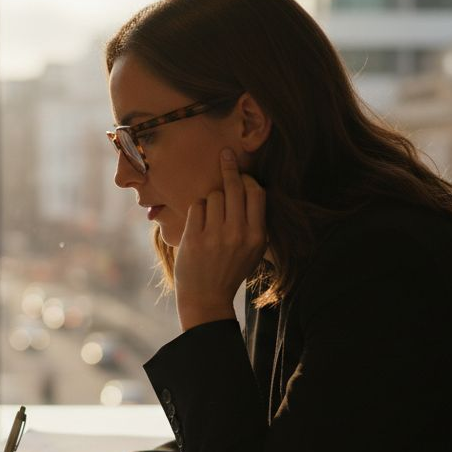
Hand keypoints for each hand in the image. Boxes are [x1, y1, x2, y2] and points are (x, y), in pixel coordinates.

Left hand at [173, 149, 267, 329]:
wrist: (207, 297)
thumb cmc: (231, 270)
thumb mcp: (254, 250)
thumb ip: (255, 222)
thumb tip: (252, 187)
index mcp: (257, 236)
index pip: (256, 193)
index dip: (248, 180)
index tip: (242, 172)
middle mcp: (238, 233)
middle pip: (235, 187)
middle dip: (229, 167)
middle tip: (225, 154)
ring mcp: (215, 235)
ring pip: (214, 195)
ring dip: (211, 200)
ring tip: (210, 218)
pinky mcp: (194, 237)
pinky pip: (197, 206)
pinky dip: (197, 211)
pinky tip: (199, 225)